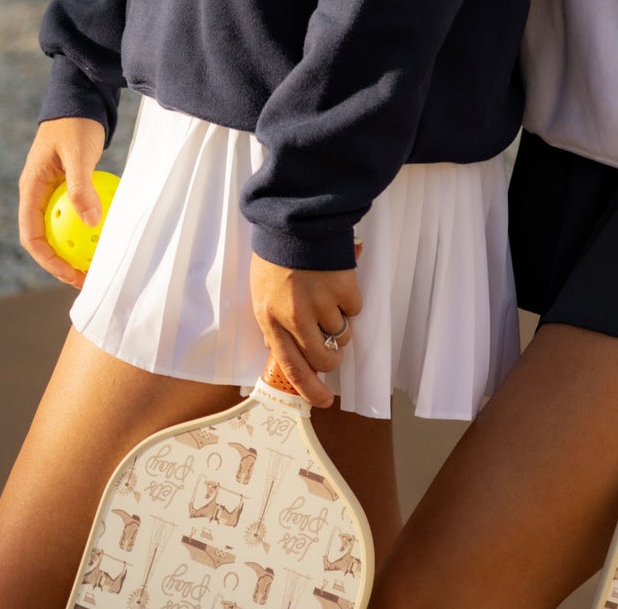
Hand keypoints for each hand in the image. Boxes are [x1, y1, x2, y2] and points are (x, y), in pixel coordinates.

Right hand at [18, 116, 106, 288]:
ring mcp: (51, 190)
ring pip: (60, 227)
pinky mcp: (67, 185)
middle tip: (87, 276)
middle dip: (62, 261)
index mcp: (30, 188)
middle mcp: (37, 193)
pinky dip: (86, 225)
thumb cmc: (75, 123)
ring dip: (74, 246)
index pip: (31, 236)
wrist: (80, 98)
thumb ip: (81, 186)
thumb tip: (91, 222)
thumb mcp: (78, 153)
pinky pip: (74, 212)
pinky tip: (107, 234)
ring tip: (97, 262)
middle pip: (45, 237)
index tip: (70, 273)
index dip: (48, 261)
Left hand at [250, 253, 361, 408]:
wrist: (293, 218)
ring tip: (329, 297)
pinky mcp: (342, 287)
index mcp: (270, 319)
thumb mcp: (262, 292)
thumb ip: (273, 322)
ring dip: (340, 321)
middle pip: (323, 356)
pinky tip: (337, 281)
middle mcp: (295, 317)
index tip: (324, 400)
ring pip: (342, 332)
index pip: (290, 367)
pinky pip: (355, 308)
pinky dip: (350, 298)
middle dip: (333, 356)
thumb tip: (283, 346)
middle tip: (335, 348)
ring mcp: (320, 303)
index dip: (310, 388)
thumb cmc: (275, 254)